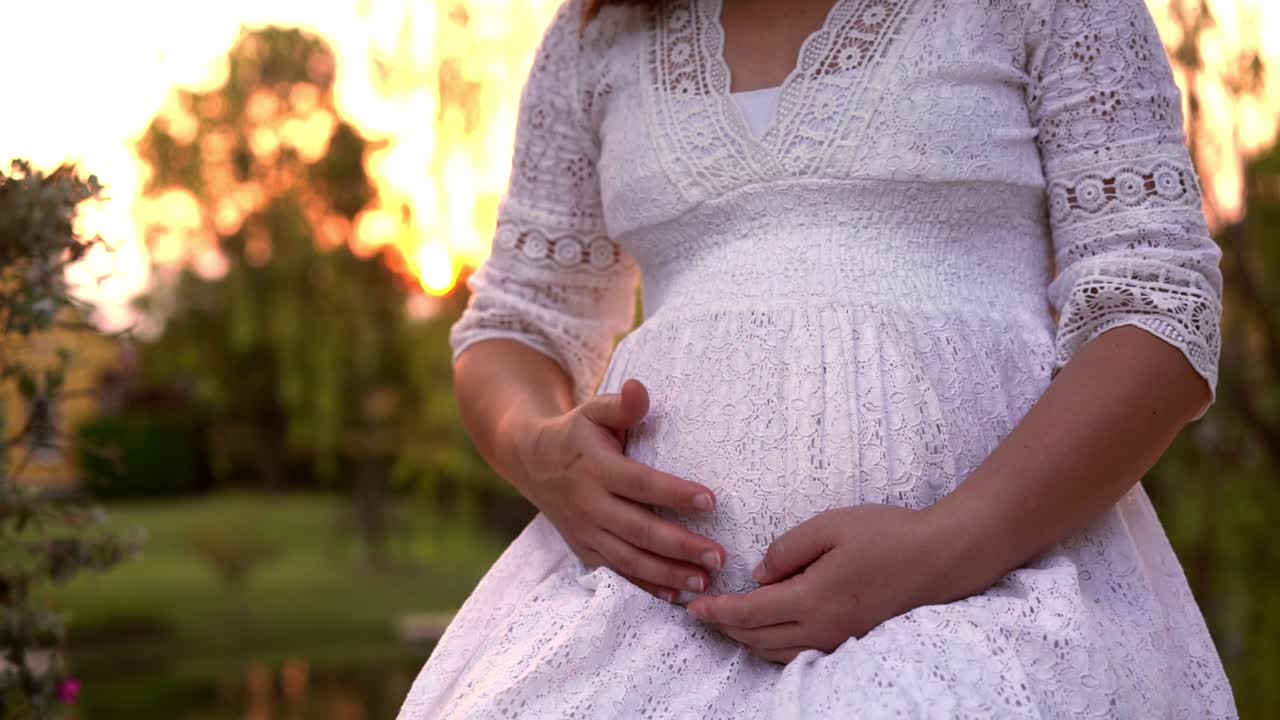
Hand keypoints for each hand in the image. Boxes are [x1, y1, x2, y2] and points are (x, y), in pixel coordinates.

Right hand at [513, 378, 725, 600]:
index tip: (711, 501)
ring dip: (668, 574)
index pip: (641, 483)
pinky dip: (645, 587)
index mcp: (597, 468)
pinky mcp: (585, 551)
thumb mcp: (593, 411)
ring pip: (630, 559)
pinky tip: (675, 595)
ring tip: (704, 582)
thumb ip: (621, 405)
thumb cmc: (577, 433)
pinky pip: (617, 574)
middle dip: (680, 546)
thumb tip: (639, 389)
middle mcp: (590, 504)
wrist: (532, 462)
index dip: (675, 493)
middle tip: (719, 556)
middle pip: (640, 530)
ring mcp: (587, 532)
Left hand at [685, 504, 952, 663]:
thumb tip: (759, 575)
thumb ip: (787, 549)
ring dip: (747, 638)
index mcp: (813, 599)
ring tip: (728, 619)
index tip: (693, 607)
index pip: (750, 613)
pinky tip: (767, 627)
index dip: (717, 611)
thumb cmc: (887, 534)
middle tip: (702, 613)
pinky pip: (799, 653)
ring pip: (777, 652)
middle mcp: (822, 629)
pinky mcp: (850, 640)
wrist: (940, 559)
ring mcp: (838, 640)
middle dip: (725, 627)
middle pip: (757, 639)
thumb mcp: (830, 525)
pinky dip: (772, 644)